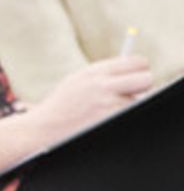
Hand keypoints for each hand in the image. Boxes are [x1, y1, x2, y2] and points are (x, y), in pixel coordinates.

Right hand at [28, 56, 152, 145]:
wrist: (44, 128)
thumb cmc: (62, 106)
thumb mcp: (78, 81)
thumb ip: (104, 73)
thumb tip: (135, 68)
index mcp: (95, 71)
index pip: (137, 62)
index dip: (140, 69)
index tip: (136, 75)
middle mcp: (103, 85)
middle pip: (146, 79)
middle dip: (143, 86)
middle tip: (133, 92)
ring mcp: (108, 104)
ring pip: (139, 101)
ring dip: (128, 106)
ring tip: (105, 111)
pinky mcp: (111, 120)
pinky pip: (129, 115)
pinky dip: (122, 117)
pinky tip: (104, 120)